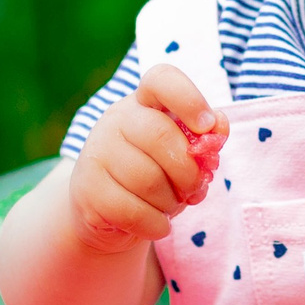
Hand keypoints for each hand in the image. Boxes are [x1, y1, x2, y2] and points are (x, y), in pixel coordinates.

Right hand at [68, 64, 227, 253]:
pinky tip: (158, 224)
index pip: (162, 80)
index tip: (207, 126)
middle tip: (194, 189)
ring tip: (170, 206)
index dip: (189, 98)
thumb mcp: (183, 155)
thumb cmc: (156, 175)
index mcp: (145, 103)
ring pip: (147, 179)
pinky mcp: (86, 189)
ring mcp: (96, 152)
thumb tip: (218, 128)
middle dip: (188, 172)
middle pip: (160, 136)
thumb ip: (204, 141)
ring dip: (171, 202)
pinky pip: (132, 211)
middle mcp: (116, 119)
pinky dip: (156, 224)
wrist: (107, 214)